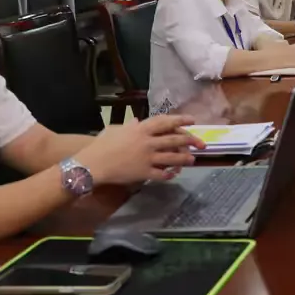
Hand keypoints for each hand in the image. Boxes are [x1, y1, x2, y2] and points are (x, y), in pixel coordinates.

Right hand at [81, 115, 205, 186]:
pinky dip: (169, 174)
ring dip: (184, 159)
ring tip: (193, 160)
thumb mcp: (114, 130)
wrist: (93, 164)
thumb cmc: (101, 145)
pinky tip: (174, 174)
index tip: (192, 120)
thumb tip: (136, 122)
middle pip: (175, 140)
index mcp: (141, 129)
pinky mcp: (144, 172)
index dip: (180, 120)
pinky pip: (161, 174)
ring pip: (172, 157)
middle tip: (201, 143)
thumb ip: (128, 126)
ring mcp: (148, 158)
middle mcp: (148, 142)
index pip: (166, 122)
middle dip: (190, 141)